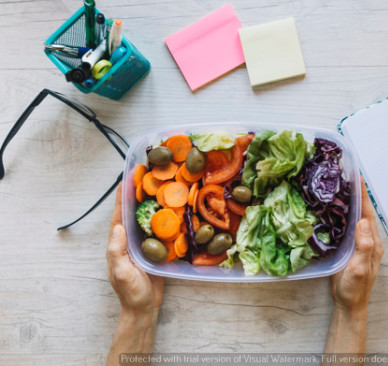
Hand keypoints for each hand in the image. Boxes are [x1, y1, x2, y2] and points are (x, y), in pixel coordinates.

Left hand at [107, 183, 163, 314]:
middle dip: (139, 192)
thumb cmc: (130, 291)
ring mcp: (143, 243)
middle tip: (150, 173)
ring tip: (163, 184)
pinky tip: (176, 207)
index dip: (123, 195)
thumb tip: (118, 227)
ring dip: (154, 202)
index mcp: (118, 242)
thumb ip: (117, 251)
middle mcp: (130, 238)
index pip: (119, 214)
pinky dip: (167, 217)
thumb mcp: (121, 272)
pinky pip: (162, 229)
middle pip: (134, 211)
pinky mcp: (157, 248)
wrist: (145, 307)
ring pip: (148, 218)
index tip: (128, 176)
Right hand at [331, 178, 383, 312]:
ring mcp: (358, 244)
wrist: (348, 305)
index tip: (357, 178)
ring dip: (348, 202)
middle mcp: (367, 240)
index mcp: (373, 242)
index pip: (368, 213)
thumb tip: (362, 221)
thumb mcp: (360, 268)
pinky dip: (341, 215)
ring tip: (338, 187)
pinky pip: (346, 226)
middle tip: (345, 176)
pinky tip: (332, 209)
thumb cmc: (355, 289)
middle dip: (356, 194)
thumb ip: (364, 246)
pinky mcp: (348, 248)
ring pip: (354, 217)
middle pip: (362, 212)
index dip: (363, 195)